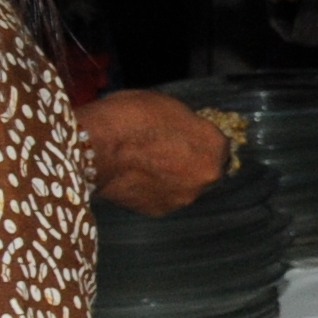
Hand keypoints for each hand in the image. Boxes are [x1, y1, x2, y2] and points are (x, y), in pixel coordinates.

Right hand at [78, 90, 233, 215]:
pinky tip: (138, 178)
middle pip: (206, 170)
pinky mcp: (159, 211)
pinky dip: (155, 190)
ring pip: (185, 187)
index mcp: (214, 147)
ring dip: (175, 179)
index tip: (189, 137)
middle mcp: (206, 177)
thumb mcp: (170, 107)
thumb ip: (189, 125)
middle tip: (168, 152)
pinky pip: (163, 198)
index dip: (202, 141)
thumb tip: (189, 132)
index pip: (220, 145)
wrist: (96, 146)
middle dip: (193, 163)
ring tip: (149, 166)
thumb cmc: (132, 117)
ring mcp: (183, 197)